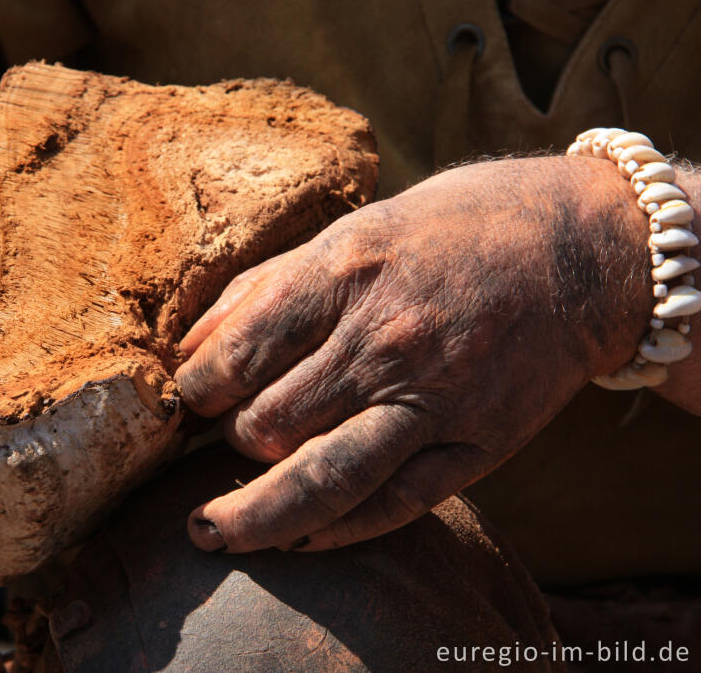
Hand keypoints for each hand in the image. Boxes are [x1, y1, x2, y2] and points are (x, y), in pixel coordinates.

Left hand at [176, 156, 651, 552]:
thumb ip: (264, 288)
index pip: (241, 352)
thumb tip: (190, 349)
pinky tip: (295, 538)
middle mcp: (385, 341)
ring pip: (322, 479)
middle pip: (270, 422)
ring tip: (209, 533)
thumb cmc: (449, 232)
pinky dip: (334, 530)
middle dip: (228, 439)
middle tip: (224, 437)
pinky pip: (392, 505)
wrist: (578, 251)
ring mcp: (434, 399)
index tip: (195, 395)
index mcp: (346, 274)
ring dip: (254, 517)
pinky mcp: (476, 444)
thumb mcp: (352, 231)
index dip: (199, 386)